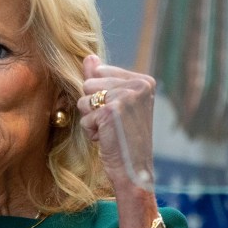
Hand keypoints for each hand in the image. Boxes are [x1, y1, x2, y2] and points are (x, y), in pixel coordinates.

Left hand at [77, 55, 155, 189]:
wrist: (134, 170)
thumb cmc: (124, 138)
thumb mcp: (115, 104)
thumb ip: (102, 78)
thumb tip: (89, 57)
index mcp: (143, 80)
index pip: (99, 72)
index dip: (100, 96)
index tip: (118, 113)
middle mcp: (139, 85)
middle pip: (88, 84)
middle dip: (93, 106)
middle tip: (113, 124)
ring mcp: (126, 97)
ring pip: (83, 99)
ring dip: (91, 119)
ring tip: (110, 130)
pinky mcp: (111, 111)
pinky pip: (84, 117)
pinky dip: (90, 131)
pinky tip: (108, 139)